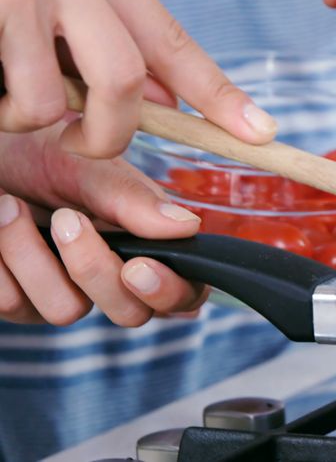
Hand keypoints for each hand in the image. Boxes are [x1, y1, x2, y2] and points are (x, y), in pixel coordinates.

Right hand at [0, 0, 277, 157]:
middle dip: (113, 131)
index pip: (168, 35)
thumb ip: (98, 49)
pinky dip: (5, 116)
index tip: (260, 130)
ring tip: (3, 102)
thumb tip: (167, 99)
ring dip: (37, 120)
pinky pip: (30, 98)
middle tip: (83, 145)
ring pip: (78, 93)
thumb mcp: (33, 12)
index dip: (216, 92)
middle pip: (133, 73)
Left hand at [0, 125, 206, 325]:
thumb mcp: (88, 167)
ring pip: (66, 312)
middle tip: (65, 218)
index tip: (136, 266)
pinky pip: (16, 304)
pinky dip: (0, 262)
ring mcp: (65, 292)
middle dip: (93, 269)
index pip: (184, 292)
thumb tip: (188, 226)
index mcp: (145, 241)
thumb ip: (133, 200)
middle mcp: (112, 275)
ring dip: (31, 256)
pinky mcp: (20, 299)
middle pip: (130, 314)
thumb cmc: (39, 149)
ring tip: (9, 206)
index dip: (169, 291)